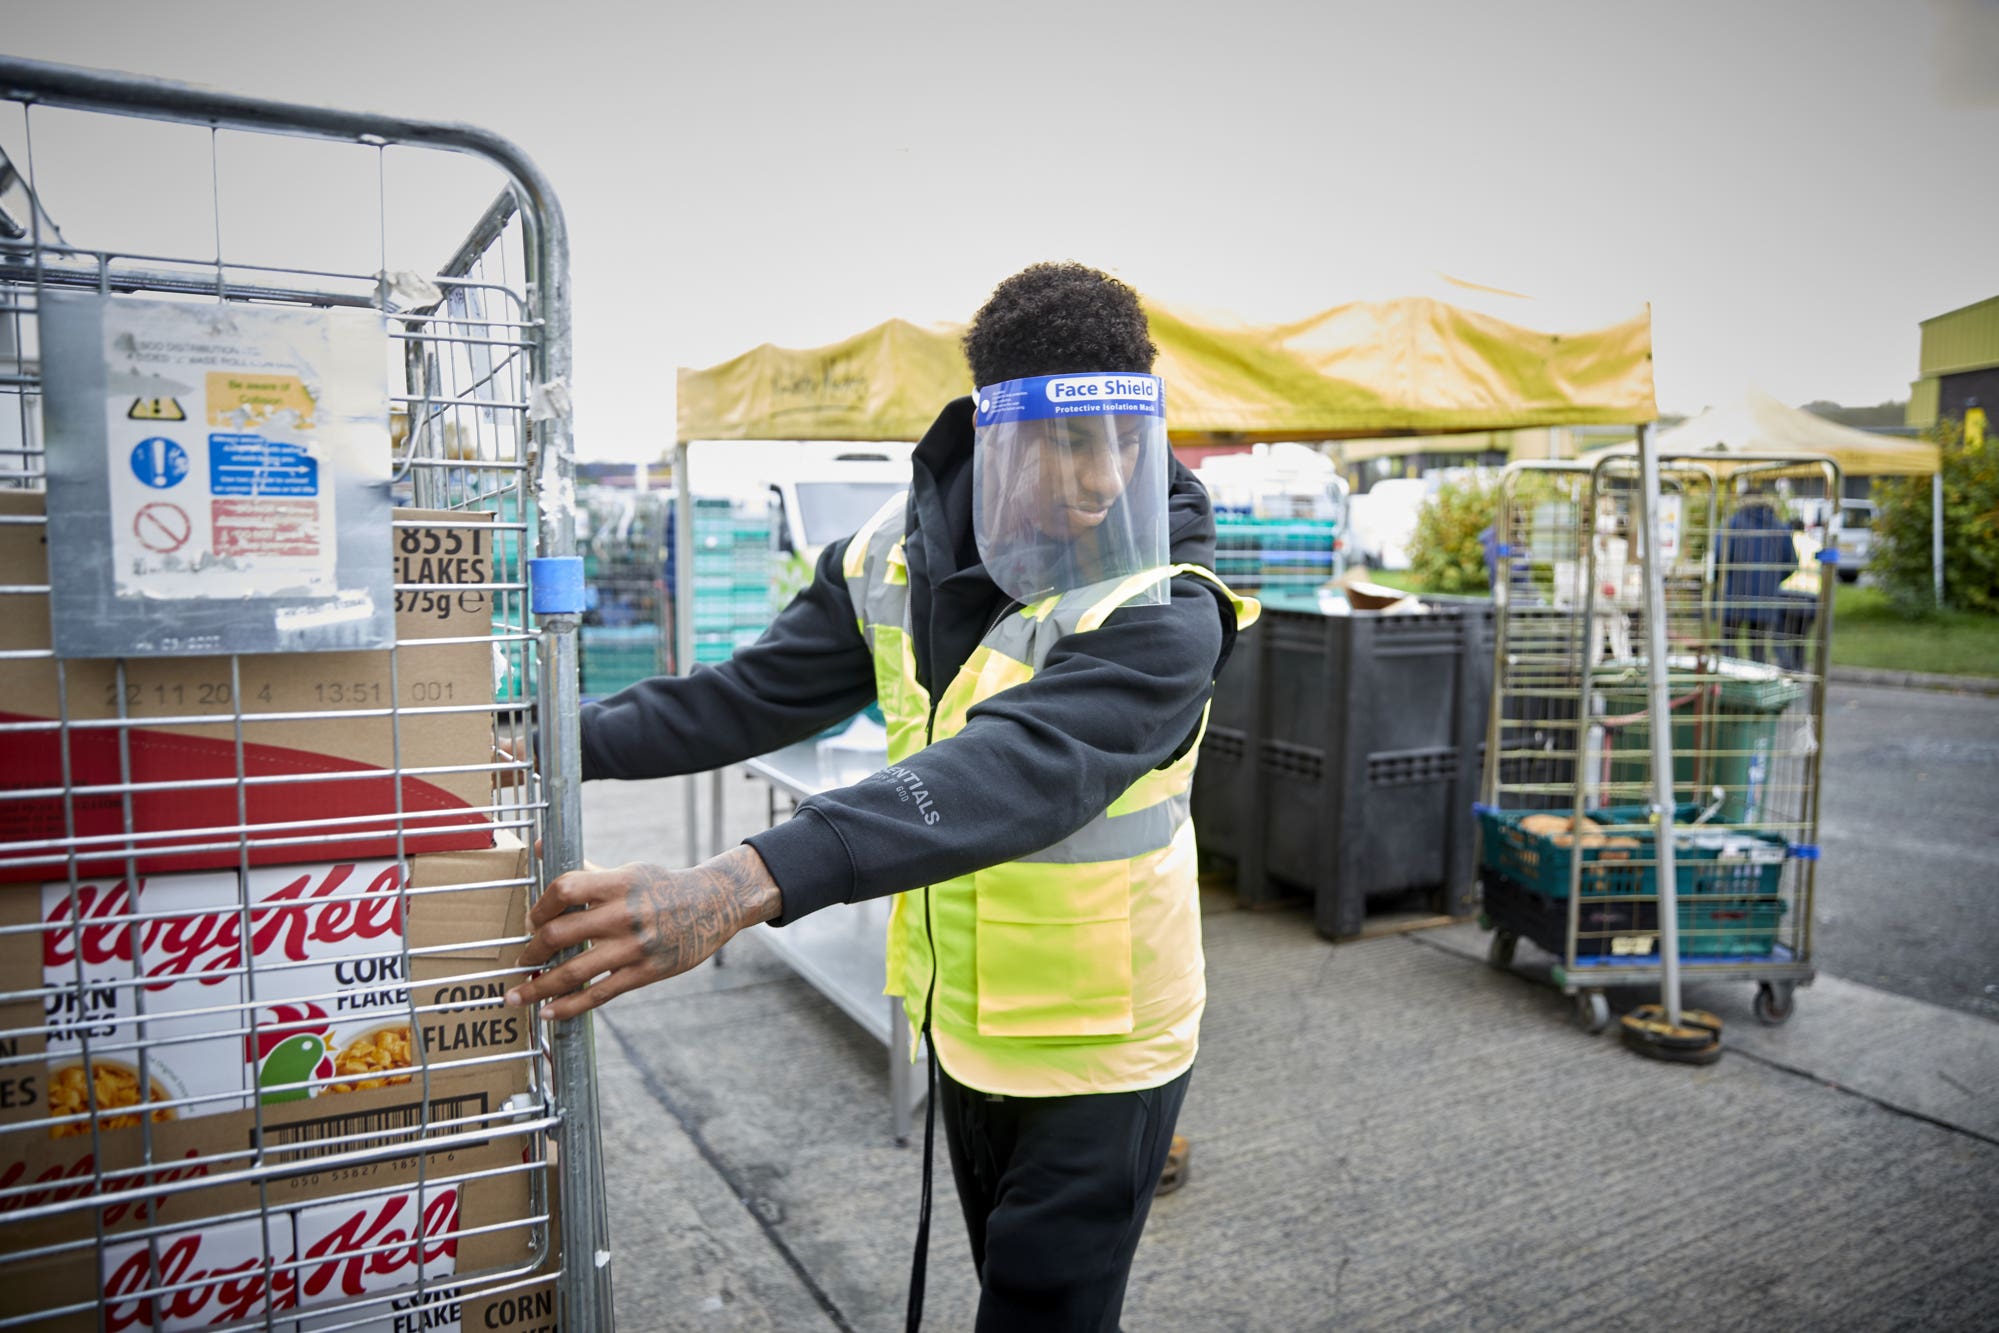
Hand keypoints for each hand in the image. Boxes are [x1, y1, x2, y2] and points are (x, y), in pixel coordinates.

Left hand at [504, 844, 781, 1021]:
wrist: (712, 906)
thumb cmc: (661, 887)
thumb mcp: (627, 871)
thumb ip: (584, 869)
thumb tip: (540, 847)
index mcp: (618, 882)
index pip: (564, 889)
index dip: (539, 907)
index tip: (530, 921)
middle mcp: (623, 914)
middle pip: (559, 933)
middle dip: (531, 951)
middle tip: (520, 961)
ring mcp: (633, 947)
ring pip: (573, 972)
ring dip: (538, 987)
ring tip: (516, 996)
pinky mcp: (644, 972)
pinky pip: (598, 994)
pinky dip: (569, 1006)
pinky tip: (548, 1012)